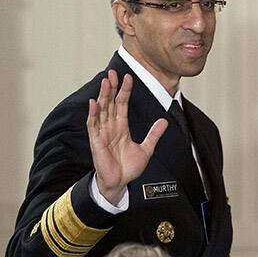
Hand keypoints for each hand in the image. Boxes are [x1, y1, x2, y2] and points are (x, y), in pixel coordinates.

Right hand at [86, 70, 167, 203]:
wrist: (120, 183)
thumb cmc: (128, 168)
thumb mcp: (146, 149)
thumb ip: (154, 134)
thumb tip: (164, 121)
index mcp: (121, 128)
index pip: (121, 104)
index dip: (124, 91)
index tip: (128, 77)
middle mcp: (110, 127)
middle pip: (110, 103)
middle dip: (111, 88)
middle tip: (113, 72)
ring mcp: (102, 134)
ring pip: (102, 110)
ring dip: (103, 96)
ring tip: (105, 82)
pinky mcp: (96, 142)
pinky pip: (93, 125)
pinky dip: (93, 114)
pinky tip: (94, 103)